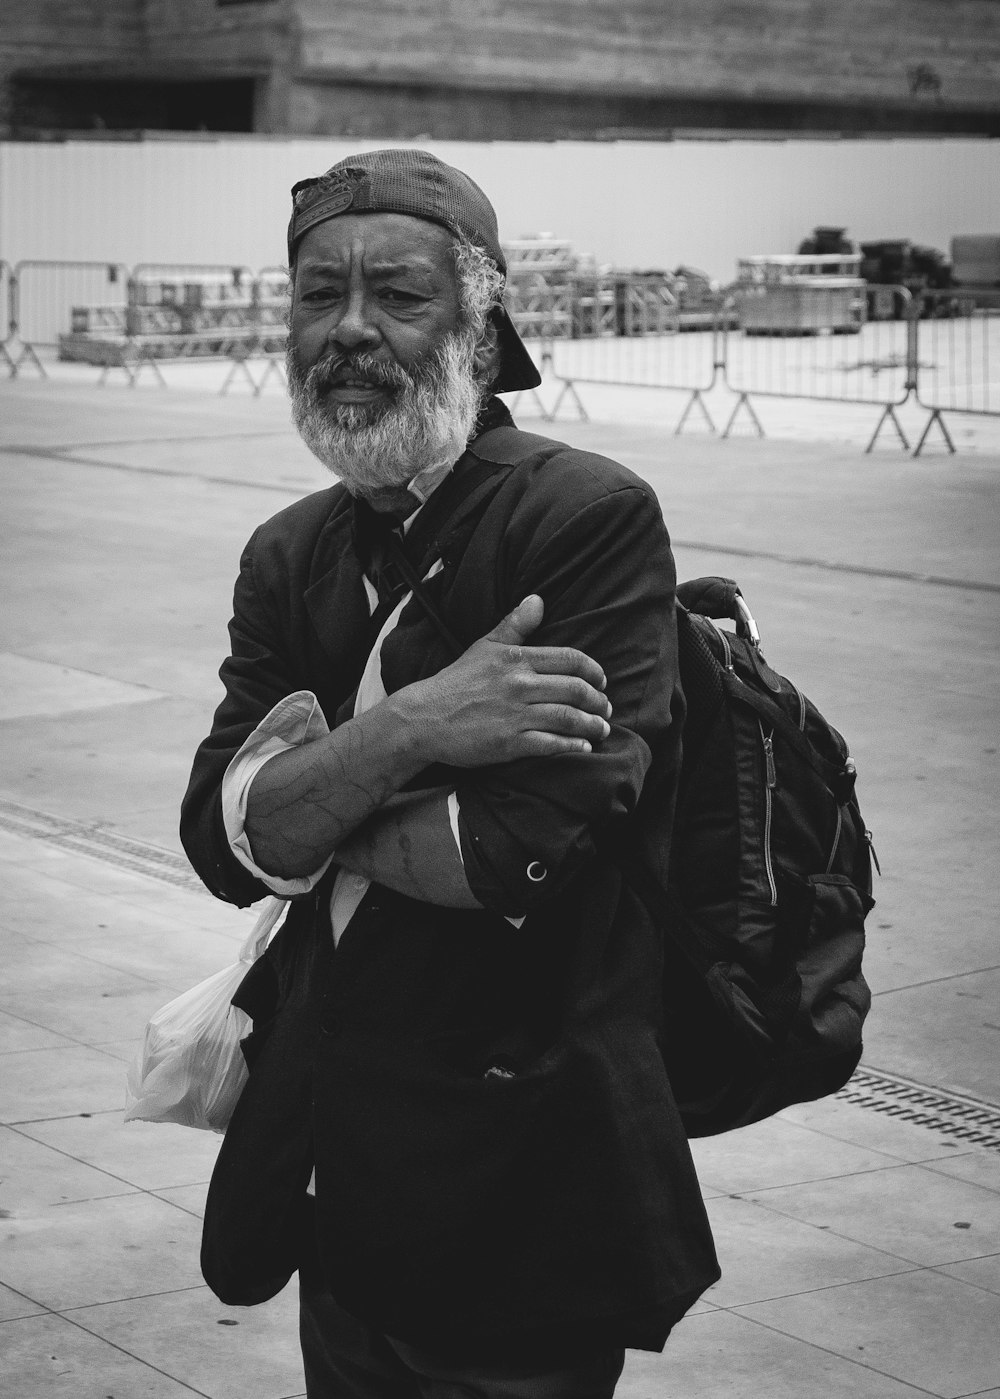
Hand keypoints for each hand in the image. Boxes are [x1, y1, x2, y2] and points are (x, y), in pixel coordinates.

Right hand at [394, 595, 612, 766]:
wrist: (424, 717)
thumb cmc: (456, 682)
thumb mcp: (484, 646)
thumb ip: (515, 625)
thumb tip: (538, 599)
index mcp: (517, 659)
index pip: (570, 659)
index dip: (593, 671)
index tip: (602, 681)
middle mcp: (520, 685)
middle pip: (576, 689)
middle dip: (598, 700)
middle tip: (606, 708)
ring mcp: (516, 715)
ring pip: (568, 718)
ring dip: (592, 725)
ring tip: (601, 729)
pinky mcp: (510, 743)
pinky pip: (551, 744)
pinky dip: (572, 746)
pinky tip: (583, 748)